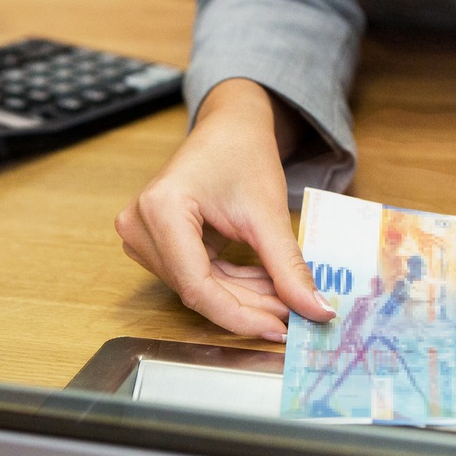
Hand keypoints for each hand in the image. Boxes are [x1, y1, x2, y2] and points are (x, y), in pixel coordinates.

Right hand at [115, 79, 333, 339]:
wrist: (229, 126)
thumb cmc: (242, 152)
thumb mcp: (268, 213)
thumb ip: (288, 267)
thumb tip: (315, 310)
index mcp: (161, 210)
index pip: (198, 286)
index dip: (241, 315)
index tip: (280, 329)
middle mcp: (140, 226)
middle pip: (198, 289)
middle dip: (249, 306)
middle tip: (294, 315)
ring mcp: (143, 236)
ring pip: (199, 288)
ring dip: (243, 297)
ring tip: (284, 296)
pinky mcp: (155, 242)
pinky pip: (196, 277)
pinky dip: (233, 284)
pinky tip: (265, 286)